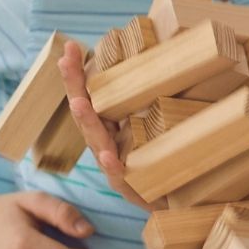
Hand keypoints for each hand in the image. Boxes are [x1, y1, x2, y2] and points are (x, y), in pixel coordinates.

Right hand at [57, 39, 161, 211]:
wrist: (183, 202)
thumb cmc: (167, 162)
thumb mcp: (158, 128)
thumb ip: (151, 103)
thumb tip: (160, 63)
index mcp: (112, 128)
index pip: (91, 97)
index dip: (79, 74)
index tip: (70, 46)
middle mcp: (108, 145)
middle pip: (86, 114)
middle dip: (75, 87)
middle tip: (65, 61)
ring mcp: (115, 167)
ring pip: (97, 142)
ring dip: (87, 122)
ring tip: (78, 103)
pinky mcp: (130, 189)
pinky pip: (119, 176)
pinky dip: (112, 166)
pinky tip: (108, 156)